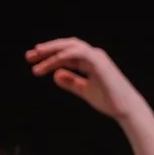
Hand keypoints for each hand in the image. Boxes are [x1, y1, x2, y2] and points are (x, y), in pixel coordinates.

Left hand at [26, 37, 142, 119]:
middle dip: (47, 49)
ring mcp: (97, 58)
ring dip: (52, 51)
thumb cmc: (108, 100)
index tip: (32, 60)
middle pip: (67, 45)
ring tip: (35, 59)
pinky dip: (63, 56)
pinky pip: (78, 54)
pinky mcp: (99, 63)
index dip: (49, 55)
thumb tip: (55, 74)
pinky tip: (50, 63)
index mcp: (89, 62)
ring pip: (71, 47)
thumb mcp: (84, 90)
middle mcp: (93, 56)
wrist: (125, 108)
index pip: (66, 53)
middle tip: (29, 56)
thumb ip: (71, 82)